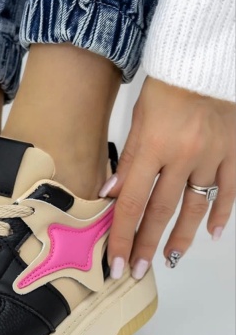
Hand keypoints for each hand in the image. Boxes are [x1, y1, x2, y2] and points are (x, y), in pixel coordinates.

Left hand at [100, 76, 235, 278]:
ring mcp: (212, 155)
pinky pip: (230, 190)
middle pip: (161, 211)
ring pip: (195, 206)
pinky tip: (213, 234)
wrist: (204, 63)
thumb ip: (127, 161)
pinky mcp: (233, 152)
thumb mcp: (137, 121)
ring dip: (182, 236)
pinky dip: (222, 213)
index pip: (132, 203)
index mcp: (152, 147)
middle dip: (147, 245)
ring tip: (169, 260)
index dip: (123, 236)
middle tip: (138, 270)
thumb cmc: (164, 90)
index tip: (117, 263)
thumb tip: (111, 196)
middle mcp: (182, 155)